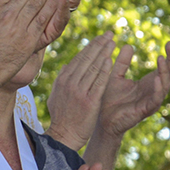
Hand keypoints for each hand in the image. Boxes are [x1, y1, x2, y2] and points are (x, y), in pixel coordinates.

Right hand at [46, 33, 115, 150]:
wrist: (64, 136)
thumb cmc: (62, 118)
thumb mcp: (56, 96)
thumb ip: (62, 80)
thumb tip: (66, 66)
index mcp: (63, 80)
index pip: (79, 58)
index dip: (91, 46)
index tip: (100, 37)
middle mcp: (70, 83)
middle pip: (86, 59)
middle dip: (99, 44)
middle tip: (110, 34)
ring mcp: (79, 91)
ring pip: (92, 67)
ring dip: (103, 53)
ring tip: (112, 42)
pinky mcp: (89, 101)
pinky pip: (98, 82)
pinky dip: (104, 70)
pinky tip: (110, 60)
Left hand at [96, 41, 169, 139]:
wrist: (102, 118)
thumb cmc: (109, 99)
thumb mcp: (116, 76)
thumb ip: (123, 62)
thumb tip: (129, 45)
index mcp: (148, 83)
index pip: (164, 68)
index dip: (168, 56)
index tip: (168, 42)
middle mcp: (153, 91)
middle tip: (169, 46)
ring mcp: (151, 100)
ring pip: (166, 85)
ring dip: (165, 72)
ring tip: (162, 59)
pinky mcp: (146, 110)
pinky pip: (157, 99)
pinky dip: (159, 89)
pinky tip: (158, 79)